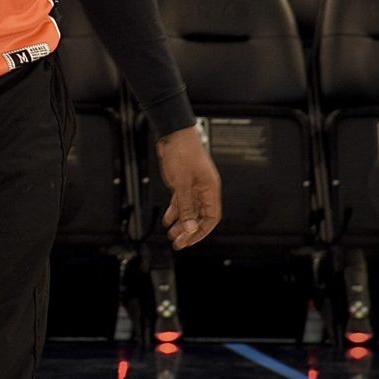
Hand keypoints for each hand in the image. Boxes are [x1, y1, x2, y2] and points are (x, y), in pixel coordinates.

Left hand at [156, 125, 220, 249]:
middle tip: (178, 243)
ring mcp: (193, 187)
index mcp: (210, 190)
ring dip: (180, 224)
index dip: (202, 231)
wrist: (173, 135)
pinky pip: (180, 202)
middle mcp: (203, 190)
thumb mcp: (182, 183)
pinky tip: (167, 220)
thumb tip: (190, 228)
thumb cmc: (183, 152)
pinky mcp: (182, 183)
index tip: (190, 241)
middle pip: (199, 217)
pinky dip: (174, 212)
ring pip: (189, 211)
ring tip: (171, 235)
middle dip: (189, 231)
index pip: (211, 218)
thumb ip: (186, 207)